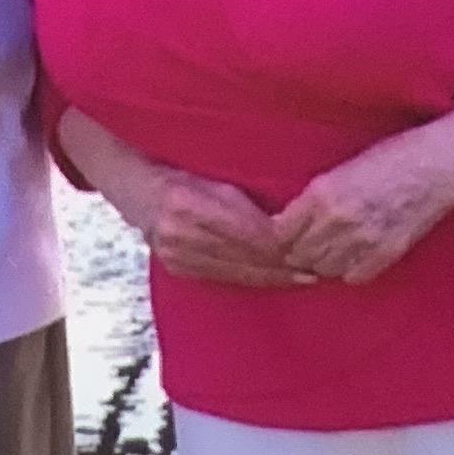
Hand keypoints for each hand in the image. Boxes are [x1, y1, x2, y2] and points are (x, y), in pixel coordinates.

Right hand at [138, 169, 303, 289]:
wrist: (138, 192)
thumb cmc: (181, 174)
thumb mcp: (216, 179)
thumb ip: (246, 204)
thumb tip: (286, 227)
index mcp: (190, 204)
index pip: (249, 234)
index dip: (283, 246)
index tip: (310, 250)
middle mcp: (182, 234)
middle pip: (246, 259)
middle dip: (284, 268)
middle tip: (316, 273)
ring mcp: (178, 256)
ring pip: (238, 274)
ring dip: (272, 279)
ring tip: (302, 280)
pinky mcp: (178, 270)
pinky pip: (224, 279)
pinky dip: (251, 279)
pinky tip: (272, 280)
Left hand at [267, 126, 453, 287]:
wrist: (438, 165)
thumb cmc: (392, 156)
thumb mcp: (344, 168)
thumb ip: (317, 197)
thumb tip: (289, 220)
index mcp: (322, 193)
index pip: (282, 232)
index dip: (282, 235)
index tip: (287, 233)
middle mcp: (338, 220)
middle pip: (300, 254)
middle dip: (298, 251)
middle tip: (307, 244)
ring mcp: (362, 240)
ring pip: (323, 269)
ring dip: (322, 262)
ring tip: (330, 250)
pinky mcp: (385, 254)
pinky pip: (352, 276)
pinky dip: (348, 270)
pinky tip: (353, 256)